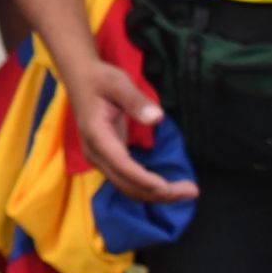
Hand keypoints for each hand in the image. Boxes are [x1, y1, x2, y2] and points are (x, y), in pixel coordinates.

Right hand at [70, 57, 198, 203]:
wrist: (79, 78)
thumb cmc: (99, 79)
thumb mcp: (119, 83)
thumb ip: (136, 101)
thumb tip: (157, 118)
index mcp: (96, 135)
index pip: (121, 165)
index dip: (144, 179)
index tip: (169, 187)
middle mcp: (95, 152)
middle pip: (126, 184)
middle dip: (158, 193)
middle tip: (192, 191)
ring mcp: (98, 158)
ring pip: (126, 187)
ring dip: (154, 194)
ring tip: (185, 191)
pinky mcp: (106, 159)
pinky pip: (126, 181)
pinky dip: (147, 187)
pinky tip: (167, 186)